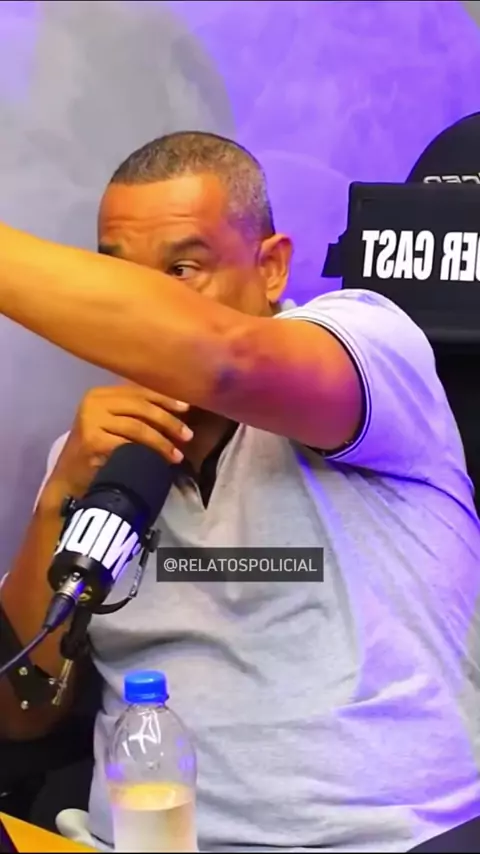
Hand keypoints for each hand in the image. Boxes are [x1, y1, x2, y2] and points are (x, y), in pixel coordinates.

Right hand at [44, 385, 191, 502]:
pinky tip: (158, 462)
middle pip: (141, 407)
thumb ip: (136, 414)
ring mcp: (90, 420)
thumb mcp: (114, 425)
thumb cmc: (98, 453)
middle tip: (188, 436)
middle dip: (168, 421)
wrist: (69, 480)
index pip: (139, 392)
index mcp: (100, 394)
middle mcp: (93, 402)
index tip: (187, 409)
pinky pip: (127, 444)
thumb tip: (178, 409)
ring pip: (138, 427)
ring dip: (162, 442)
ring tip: (177, 455)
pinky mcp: (91, 440)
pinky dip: (147, 453)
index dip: (165, 399)